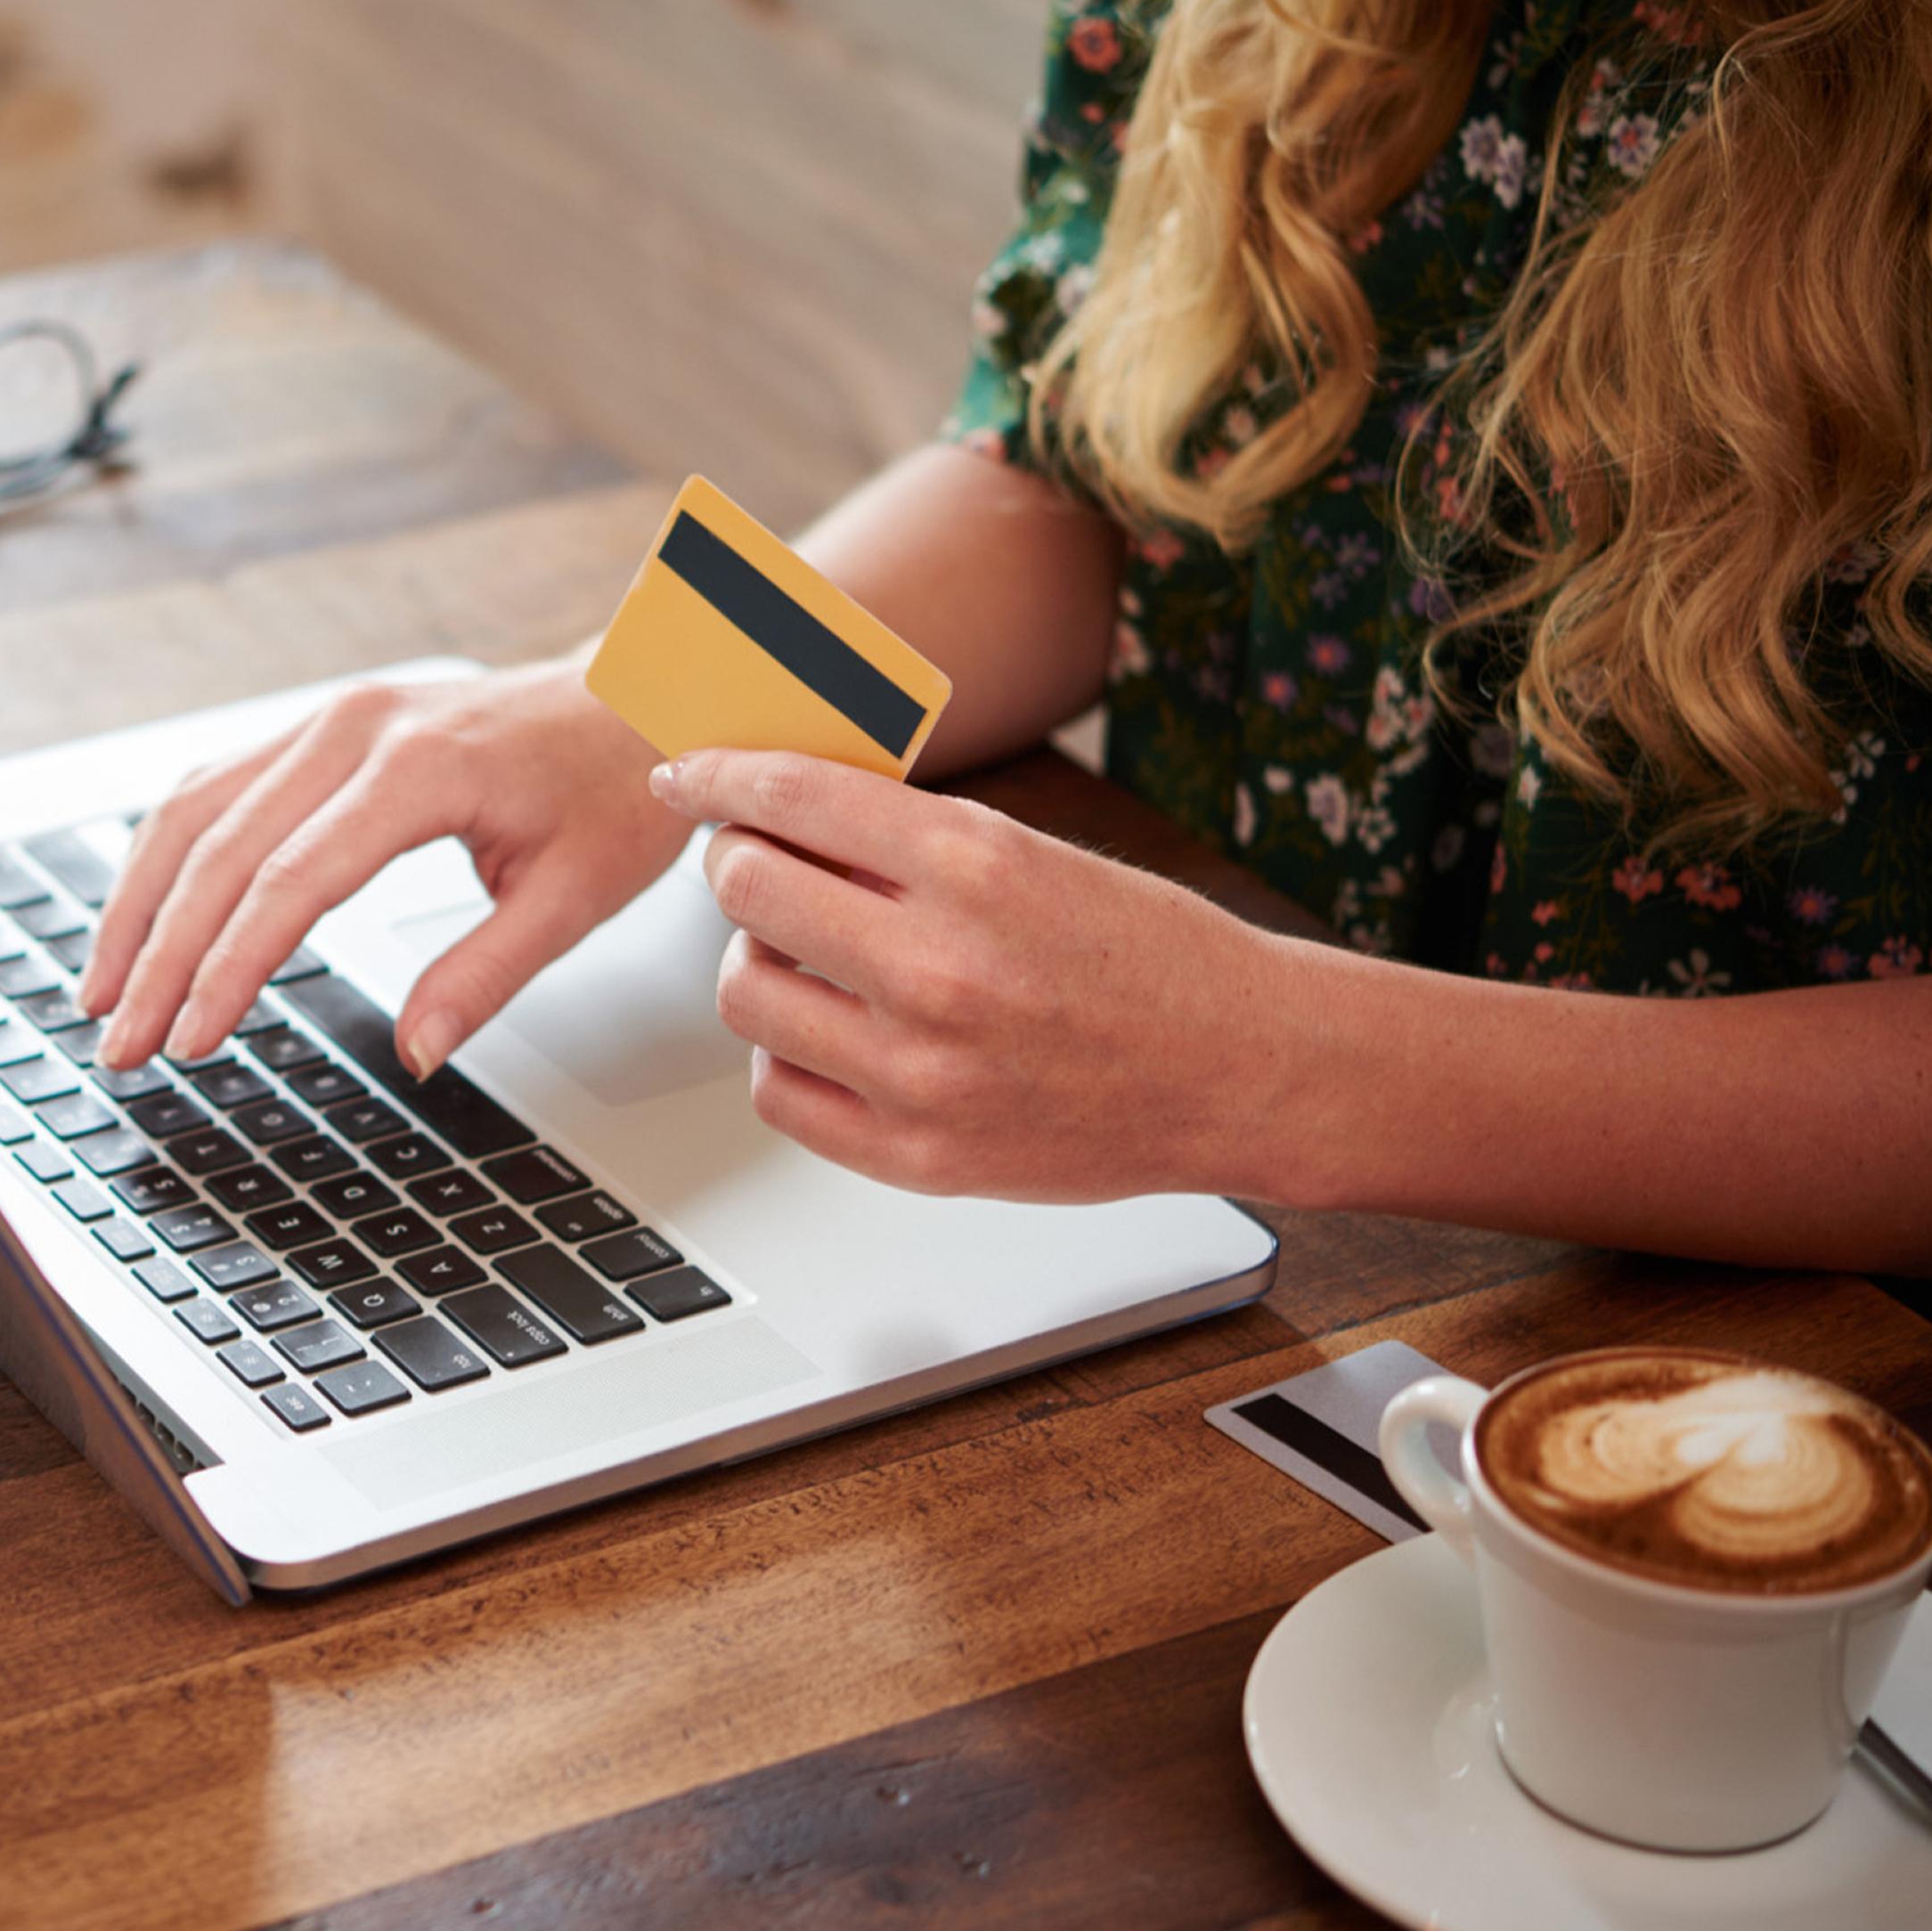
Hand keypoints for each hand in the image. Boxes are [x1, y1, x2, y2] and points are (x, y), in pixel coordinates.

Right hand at [81, 663, 691, 1073]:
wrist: (636, 695)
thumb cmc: (615, 789)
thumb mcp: (575, 899)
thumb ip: (484, 976)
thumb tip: (416, 1056)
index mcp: (418, 768)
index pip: (290, 881)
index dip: (228, 968)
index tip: (192, 1040)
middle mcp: (353, 730)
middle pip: (219, 849)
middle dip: (159, 956)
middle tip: (122, 1046)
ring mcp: (328, 720)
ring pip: (195, 810)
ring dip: (139, 904)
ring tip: (104, 994)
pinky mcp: (320, 729)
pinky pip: (217, 788)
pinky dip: (168, 858)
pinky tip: (143, 919)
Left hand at [650, 749, 1302, 1201]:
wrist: (1243, 1069)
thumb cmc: (1147, 954)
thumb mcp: (1034, 857)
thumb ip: (906, 843)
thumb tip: (776, 815)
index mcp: (976, 865)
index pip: (791, 797)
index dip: (718, 776)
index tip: (688, 777)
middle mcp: (941, 966)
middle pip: (746, 888)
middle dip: (740, 864)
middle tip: (760, 867)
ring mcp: (924, 1070)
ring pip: (747, 992)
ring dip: (758, 962)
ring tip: (807, 958)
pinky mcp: (919, 1154)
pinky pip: (778, 1091)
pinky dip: (785, 1055)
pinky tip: (829, 1033)